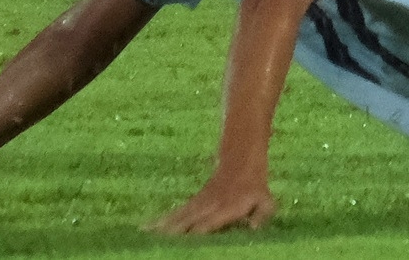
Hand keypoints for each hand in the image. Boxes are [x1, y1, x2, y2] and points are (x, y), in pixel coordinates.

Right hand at [146, 173, 275, 234]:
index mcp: (226, 208)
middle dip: (172, 235)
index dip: (195, 235)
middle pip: (186, 222)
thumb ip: (261, 215)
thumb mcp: (266, 202)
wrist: (241, 162)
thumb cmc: (255, 189)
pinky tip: (145, 228)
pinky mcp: (192, 203)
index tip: (185, 247)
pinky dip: (159, 221)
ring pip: (176, 217)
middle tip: (155, 246)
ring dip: (160, 229)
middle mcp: (208, 206)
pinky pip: (174, 213)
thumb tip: (254, 229)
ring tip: (143, 238)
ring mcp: (198, 204)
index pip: (207, 224)